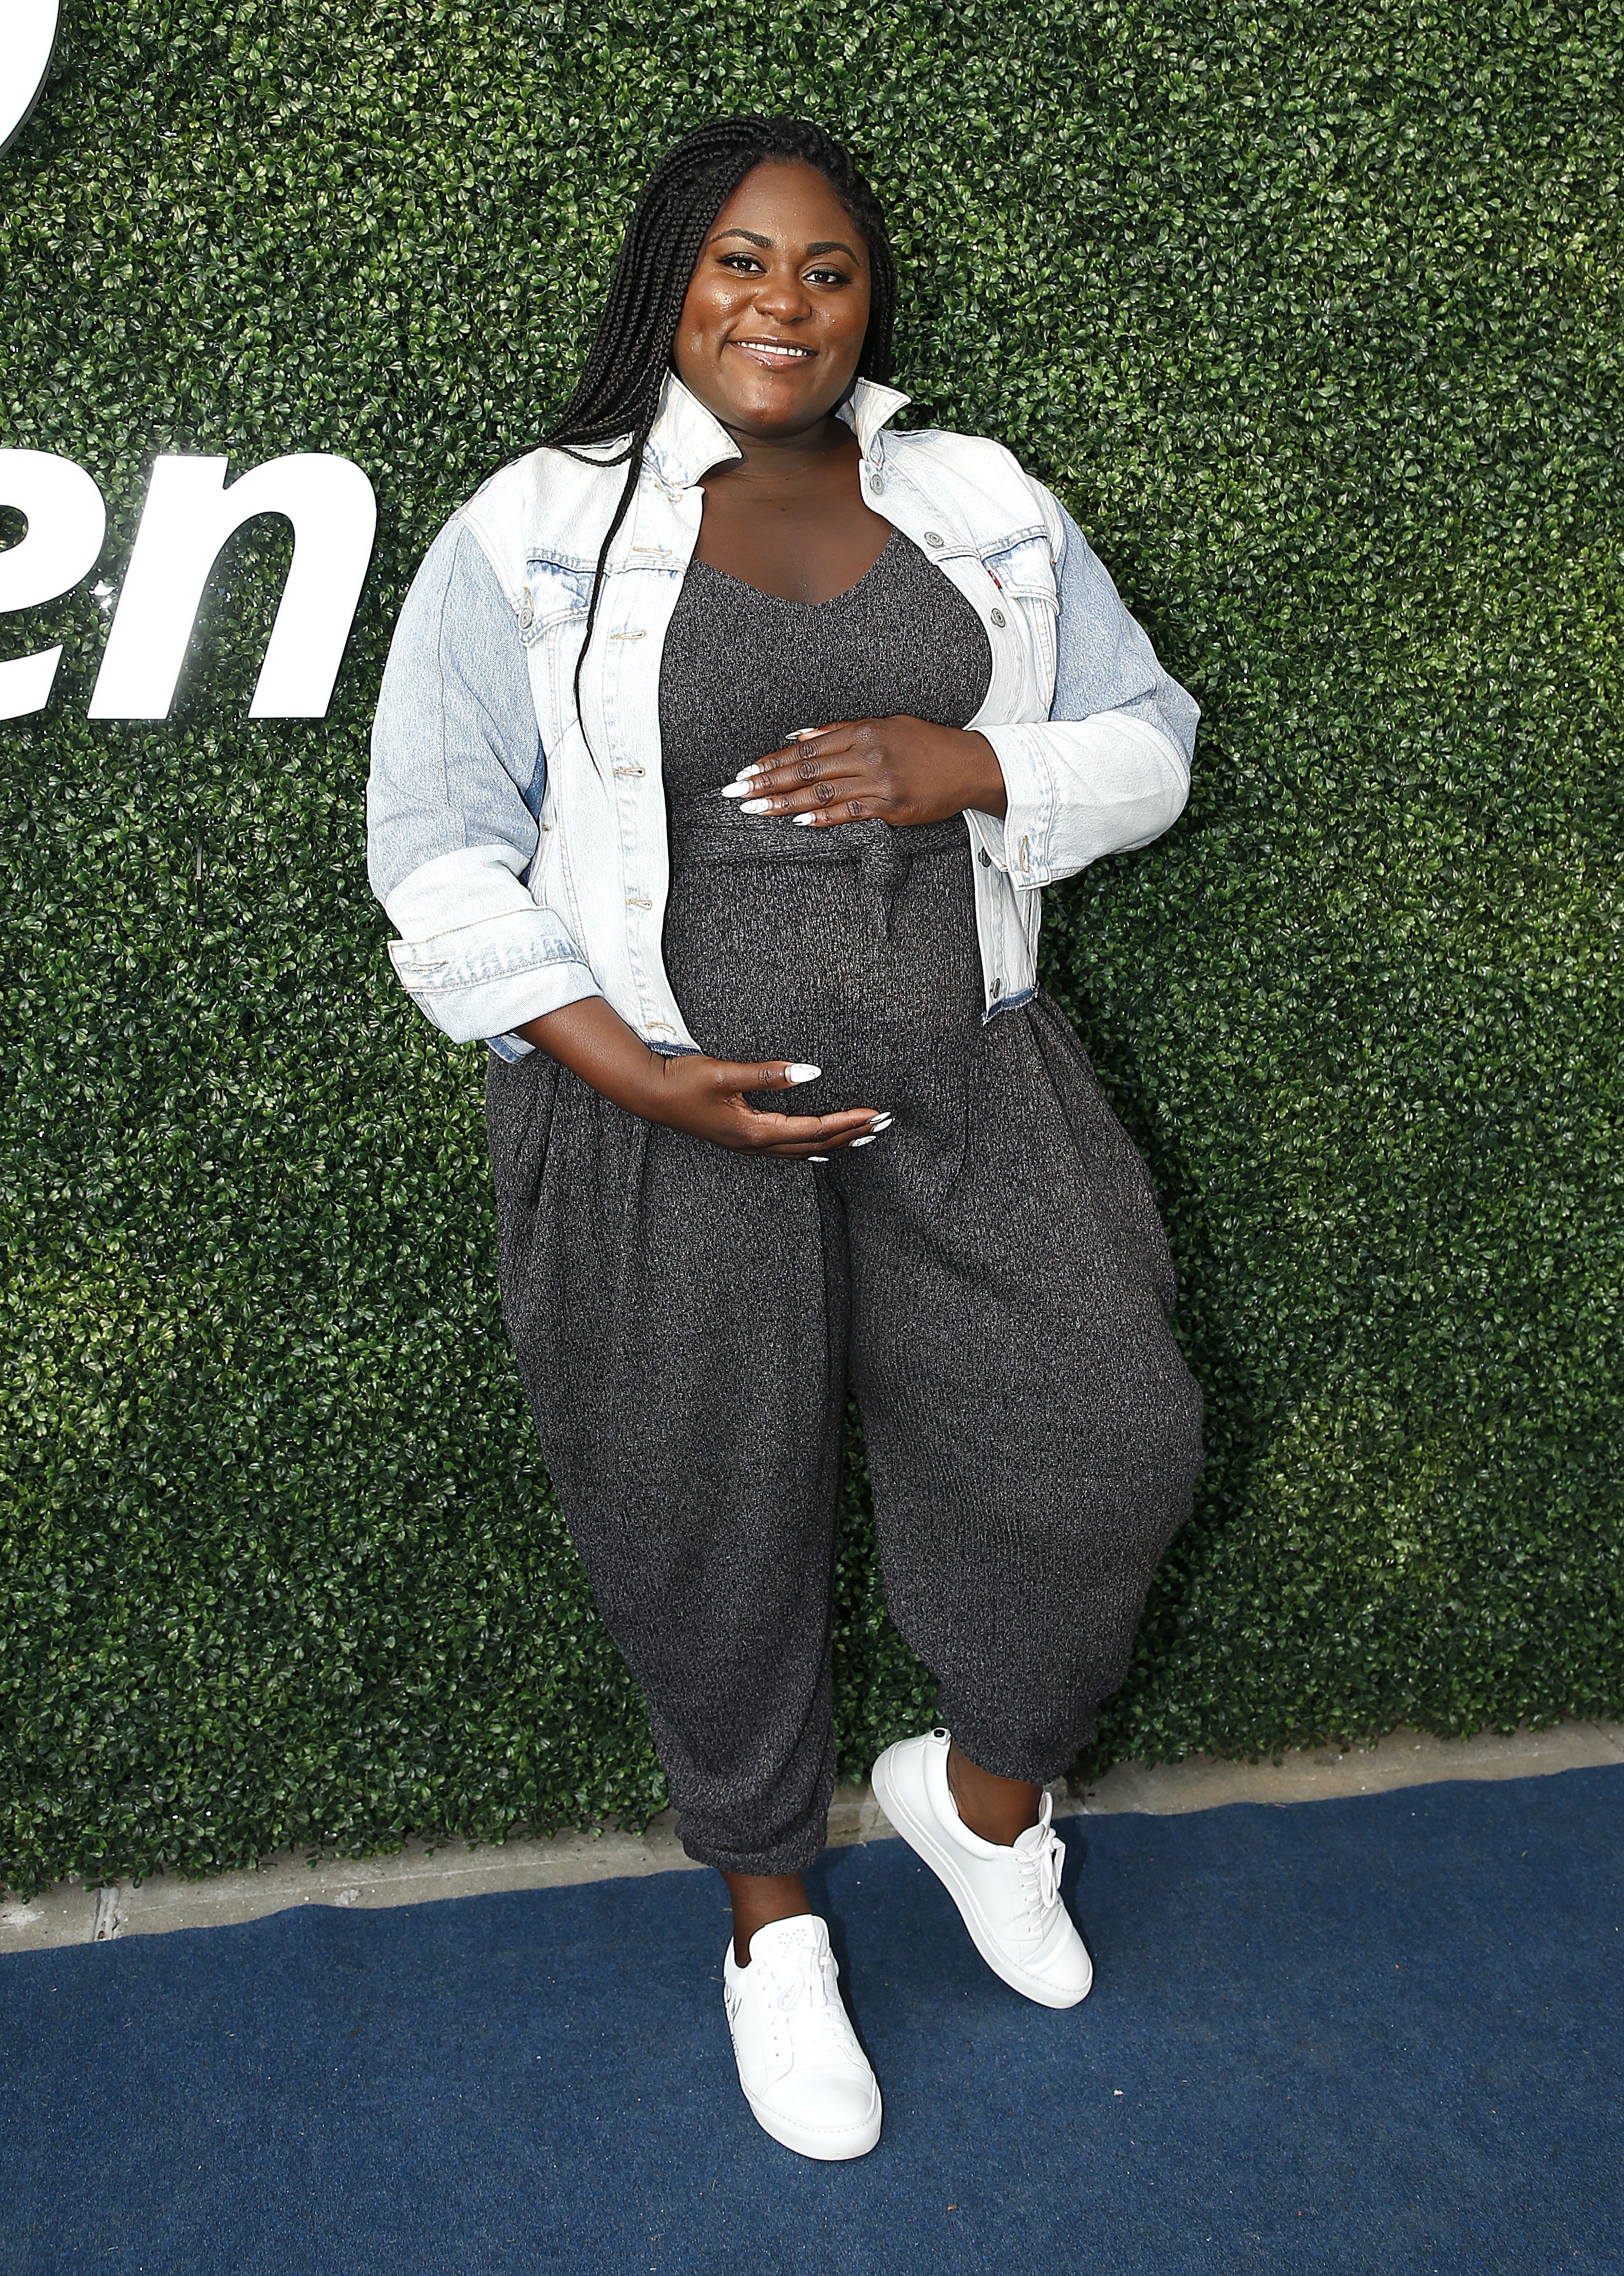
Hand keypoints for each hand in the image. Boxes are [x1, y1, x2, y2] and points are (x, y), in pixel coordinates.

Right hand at [515, 996, 888, 1160]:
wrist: (649, 1093)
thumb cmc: (683, 1081)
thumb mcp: (726, 1072)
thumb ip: (768, 1074)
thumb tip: (810, 1072)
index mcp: (755, 1131)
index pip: (813, 1129)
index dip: (846, 1123)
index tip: (874, 1114)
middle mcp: (755, 1144)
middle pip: (814, 1145)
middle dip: (850, 1136)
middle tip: (883, 1125)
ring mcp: (748, 1145)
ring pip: (802, 1151)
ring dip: (834, 1143)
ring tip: (863, 1137)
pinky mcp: (741, 1138)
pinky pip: (786, 1149)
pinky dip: (810, 1146)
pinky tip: (819, 1146)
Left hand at [722, 717, 1008, 828]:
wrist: (969, 765)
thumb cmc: (926, 743)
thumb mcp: (885, 724)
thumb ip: (841, 731)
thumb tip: (799, 737)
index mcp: (863, 731)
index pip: (806, 747)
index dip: (772, 760)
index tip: (746, 770)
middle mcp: (868, 754)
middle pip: (806, 769)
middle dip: (767, 781)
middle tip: (736, 792)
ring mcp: (879, 782)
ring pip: (821, 792)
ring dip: (783, 803)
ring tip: (755, 809)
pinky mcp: (891, 807)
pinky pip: (849, 813)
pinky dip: (821, 819)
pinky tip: (797, 822)